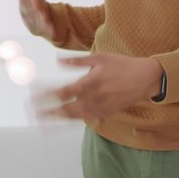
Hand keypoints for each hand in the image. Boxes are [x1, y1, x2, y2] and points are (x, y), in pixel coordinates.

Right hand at [18, 0, 58, 41]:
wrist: (45, 21)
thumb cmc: (38, 4)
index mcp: (24, 5)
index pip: (24, 0)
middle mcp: (28, 15)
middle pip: (31, 10)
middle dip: (35, 6)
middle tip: (39, 3)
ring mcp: (35, 24)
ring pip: (37, 21)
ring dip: (40, 18)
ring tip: (44, 16)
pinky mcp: (43, 31)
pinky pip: (45, 30)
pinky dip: (48, 29)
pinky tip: (51, 28)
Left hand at [38, 53, 163, 119]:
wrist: (145, 79)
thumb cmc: (122, 65)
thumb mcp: (99, 57)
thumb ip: (77, 62)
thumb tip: (58, 62)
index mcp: (89, 83)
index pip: (62, 92)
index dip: (46, 95)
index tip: (34, 95)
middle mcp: (92, 99)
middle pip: (65, 110)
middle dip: (47, 112)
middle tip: (33, 113)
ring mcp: (99, 108)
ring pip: (74, 117)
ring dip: (58, 119)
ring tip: (44, 120)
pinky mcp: (105, 113)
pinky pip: (85, 117)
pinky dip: (73, 119)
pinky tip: (63, 117)